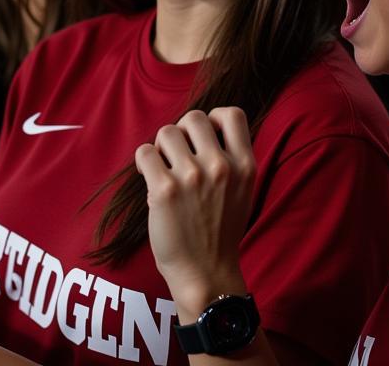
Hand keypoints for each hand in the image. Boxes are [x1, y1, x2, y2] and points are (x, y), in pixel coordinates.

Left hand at [135, 107, 255, 315]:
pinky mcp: (164, 190)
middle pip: (194, 117)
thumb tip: (207, 128)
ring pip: (166, 131)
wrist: (205, 273)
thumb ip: (231, 159)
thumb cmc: (220, 231)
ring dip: (161, 146)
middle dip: (182, 131)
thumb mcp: (242, 191)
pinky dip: (144, 160)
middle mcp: (221, 167)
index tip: (203, 136)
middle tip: (178, 154)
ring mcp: (192, 177)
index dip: (214, 118)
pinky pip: (145, 152)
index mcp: (244, 166)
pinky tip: (149, 175)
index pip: (232, 114)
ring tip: (163, 166)